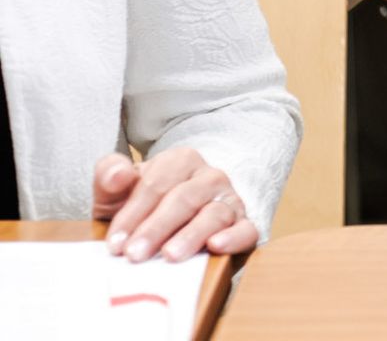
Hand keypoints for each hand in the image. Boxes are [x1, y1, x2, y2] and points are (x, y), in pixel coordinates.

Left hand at [94, 150, 258, 262]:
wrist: (172, 227)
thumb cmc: (142, 210)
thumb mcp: (118, 193)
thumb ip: (109, 176)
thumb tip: (119, 175)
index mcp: (180, 161)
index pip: (157, 183)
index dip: (133, 213)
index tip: (114, 243)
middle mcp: (210, 177)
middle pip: (184, 198)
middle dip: (157, 227)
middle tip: (134, 254)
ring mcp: (230, 201)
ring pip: (214, 214)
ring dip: (190, 235)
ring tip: (170, 256)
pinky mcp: (244, 226)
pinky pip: (246, 230)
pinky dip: (233, 237)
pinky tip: (216, 246)